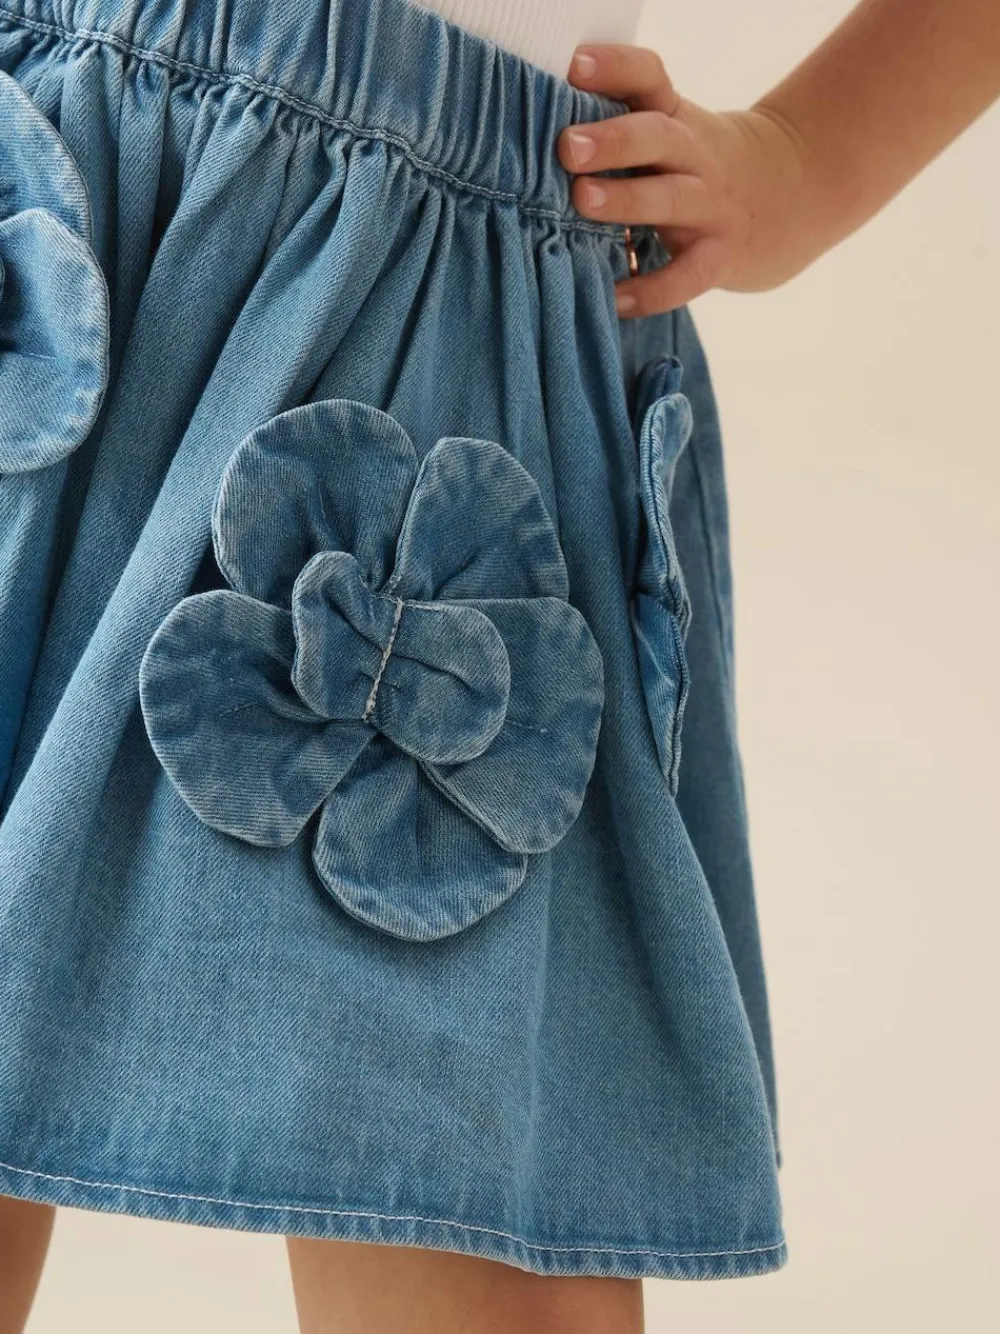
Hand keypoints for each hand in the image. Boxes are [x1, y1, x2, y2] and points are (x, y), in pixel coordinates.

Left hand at [558, 44, 815, 315]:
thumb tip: (534, 138)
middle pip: (658, 138)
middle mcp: (695, 156)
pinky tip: (615, 300)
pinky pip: (685, 277)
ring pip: (670, 199)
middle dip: (613, 140)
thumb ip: (621, 129)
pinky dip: (651, 291)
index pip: (649, 78)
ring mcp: (711, 207)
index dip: (615, 67)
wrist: (792, 193)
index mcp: (676, 117)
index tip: (575, 66)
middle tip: (569, 147)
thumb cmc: (699, 164)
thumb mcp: (673, 130)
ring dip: (627, 200)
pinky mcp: (720, 257)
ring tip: (584, 201)